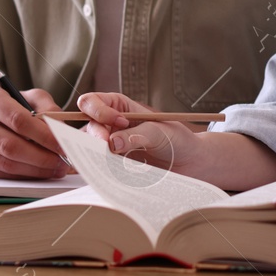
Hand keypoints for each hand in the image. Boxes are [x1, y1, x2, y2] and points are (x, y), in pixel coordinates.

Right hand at [0, 84, 66, 178]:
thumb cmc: (11, 108)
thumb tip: (61, 131)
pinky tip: (40, 172)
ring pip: (7, 164)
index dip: (44, 135)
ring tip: (57, 169)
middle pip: (11, 145)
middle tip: (64, 161)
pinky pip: (2, 175)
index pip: (18, 120)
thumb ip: (48, 108)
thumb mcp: (30, 99)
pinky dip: (25, 176)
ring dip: (36, 170)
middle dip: (42, 157)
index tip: (63, 144)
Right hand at [76, 92, 202, 172]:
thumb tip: (112, 143)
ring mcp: (109, 147)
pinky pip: (97, 167)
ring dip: (94, 154)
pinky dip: (100, 170)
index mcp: (119, 107)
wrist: (188, 164)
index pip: (92, 102)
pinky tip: (112, 173)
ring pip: (87, 148)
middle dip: (95, 135)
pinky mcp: (112, 166)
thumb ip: (137, 135)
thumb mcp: (160, 132)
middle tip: (109, 148)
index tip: (118, 121)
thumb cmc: (177, 139)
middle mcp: (109, 126)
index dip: (98, 110)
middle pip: (87, 125)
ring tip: (111, 162)